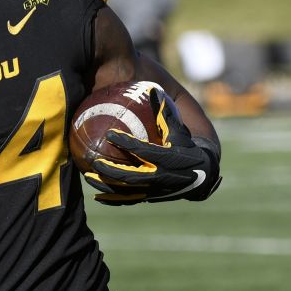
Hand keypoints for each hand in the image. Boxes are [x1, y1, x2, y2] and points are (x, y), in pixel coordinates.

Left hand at [83, 87, 221, 204]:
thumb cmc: (187, 147)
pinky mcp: (151, 197)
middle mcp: (162, 178)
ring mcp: (156, 190)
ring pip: (128, 191)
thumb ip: (166, 113)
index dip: (127, 143)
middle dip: (111, 170)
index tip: (109, 134)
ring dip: (107, 186)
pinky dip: (113, 200)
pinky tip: (97, 195)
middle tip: (93, 161)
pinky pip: (130, 200)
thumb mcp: (179, 130)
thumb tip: (152, 90)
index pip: (144, 151)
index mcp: (169, 159)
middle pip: (132, 176)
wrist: (202, 175)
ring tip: (88, 176)